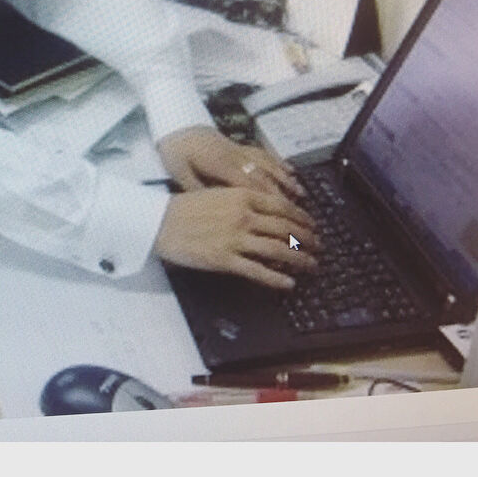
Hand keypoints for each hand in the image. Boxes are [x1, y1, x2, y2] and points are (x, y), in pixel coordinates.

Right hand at [154, 187, 318, 289]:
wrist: (160, 222)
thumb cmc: (184, 207)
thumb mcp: (217, 193)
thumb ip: (242, 200)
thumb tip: (266, 210)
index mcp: (242, 197)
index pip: (283, 207)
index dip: (302, 218)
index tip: (312, 225)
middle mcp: (244, 216)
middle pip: (286, 229)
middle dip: (307, 239)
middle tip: (318, 246)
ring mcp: (236, 239)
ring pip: (279, 250)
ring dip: (300, 259)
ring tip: (311, 265)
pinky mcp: (226, 259)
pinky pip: (258, 271)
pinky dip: (277, 279)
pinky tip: (288, 283)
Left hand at [157, 125, 302, 200]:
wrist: (176, 123)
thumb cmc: (175, 151)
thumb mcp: (178, 172)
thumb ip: (197, 189)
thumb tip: (214, 206)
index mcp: (220, 165)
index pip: (249, 185)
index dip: (267, 200)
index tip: (283, 215)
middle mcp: (235, 157)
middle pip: (264, 178)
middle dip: (283, 195)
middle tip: (298, 211)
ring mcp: (239, 150)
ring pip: (268, 165)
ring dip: (286, 180)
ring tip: (302, 194)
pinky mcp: (240, 146)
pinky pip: (264, 154)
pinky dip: (279, 163)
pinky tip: (291, 171)